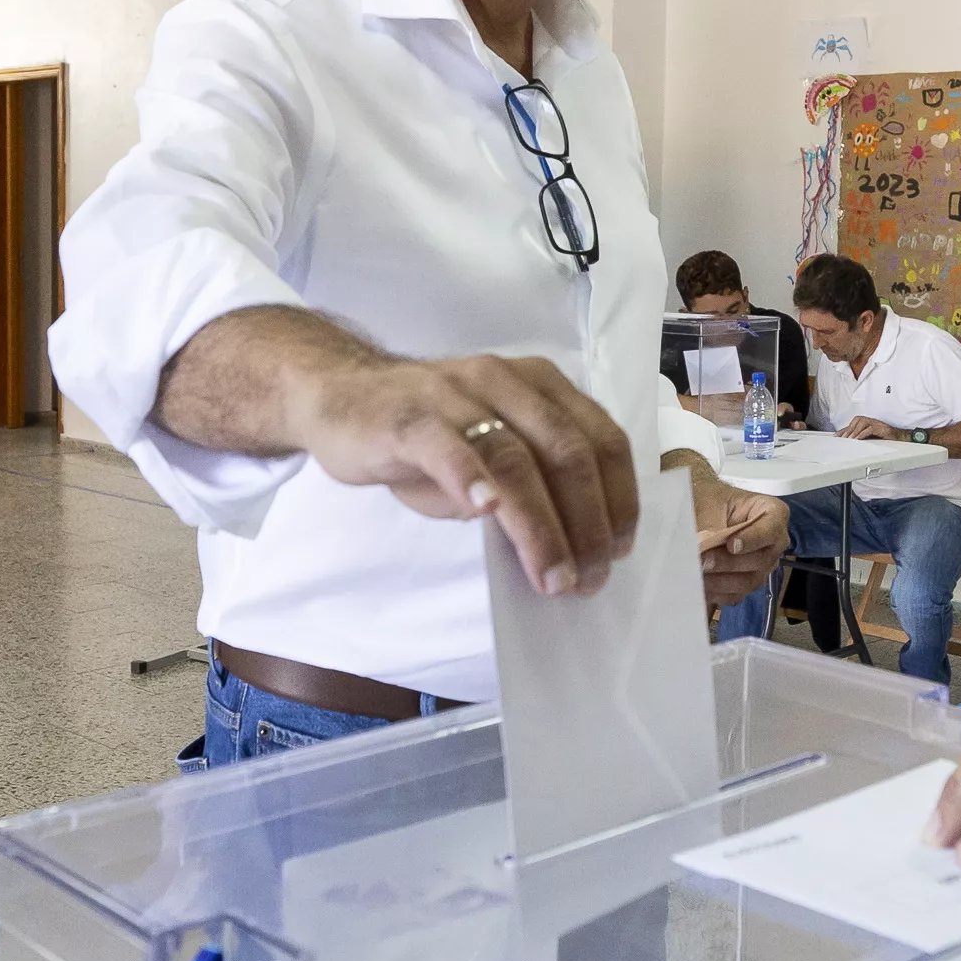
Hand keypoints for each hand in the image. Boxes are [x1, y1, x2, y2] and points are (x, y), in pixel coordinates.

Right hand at [295, 354, 638, 596]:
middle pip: (566, 452)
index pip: (599, 438)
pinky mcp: (409, 418)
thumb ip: (531, 483)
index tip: (620, 549)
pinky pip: (447, 447)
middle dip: (587, 523)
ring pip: (515, 458)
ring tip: (552, 575)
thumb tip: (574, 545)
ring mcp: (455, 396)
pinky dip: (472, 479)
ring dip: (540, 525)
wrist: (339, 395)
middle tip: (588, 578)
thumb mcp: (489, 451)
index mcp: (538, 385)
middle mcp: (504, 382)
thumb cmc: (424, 433)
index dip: (618, 497)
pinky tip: (487, 512)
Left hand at [683, 461, 785, 609]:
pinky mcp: (746, 582)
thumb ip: (710, 525)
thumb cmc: (711, 499)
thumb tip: (702, 547)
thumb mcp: (710, 503)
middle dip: (729, 563)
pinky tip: (698, 586)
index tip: (731, 544)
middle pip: (761, 560)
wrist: (701, 509)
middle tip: (704, 561)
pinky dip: (716, 592)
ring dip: (720, 581)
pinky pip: (736, 595)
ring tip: (696, 575)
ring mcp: (762, 565)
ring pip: (749, 581)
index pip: (770, 530)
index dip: (753, 540)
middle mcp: (773, 543)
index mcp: (772, 514)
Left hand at [839, 416, 901, 441]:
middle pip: (856, 421)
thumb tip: (849, 442)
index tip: (836, 436)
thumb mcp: (870, 438)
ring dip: (854, 431)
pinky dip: (863, 433)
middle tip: (843, 439)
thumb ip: (860, 438)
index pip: (852, 424)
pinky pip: (870, 428)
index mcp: (866, 423)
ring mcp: (875, 423)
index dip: (843, 430)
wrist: (898, 437)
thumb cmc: (884, 437)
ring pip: (862, 423)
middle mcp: (870, 421)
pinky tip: (858, 439)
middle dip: (848, 430)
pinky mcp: (880, 427)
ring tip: (850, 439)